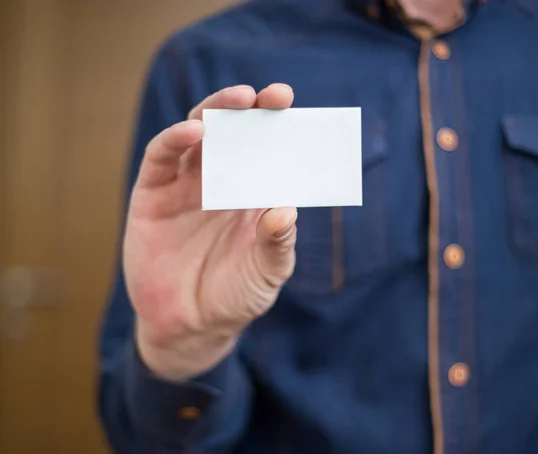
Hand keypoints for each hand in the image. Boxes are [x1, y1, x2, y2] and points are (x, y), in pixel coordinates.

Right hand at [123, 84, 296, 379]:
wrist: (189, 326)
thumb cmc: (236, 296)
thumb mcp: (266, 273)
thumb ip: (277, 243)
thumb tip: (286, 208)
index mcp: (253, 193)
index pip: (267, 148)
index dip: (278, 124)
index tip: (292, 105)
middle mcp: (221, 181)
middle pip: (234, 132)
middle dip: (251, 109)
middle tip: (272, 96)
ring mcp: (185, 185)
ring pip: (198, 133)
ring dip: (216, 112)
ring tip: (238, 100)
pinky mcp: (153, 194)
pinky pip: (161, 157)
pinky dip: (175, 138)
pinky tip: (195, 131)